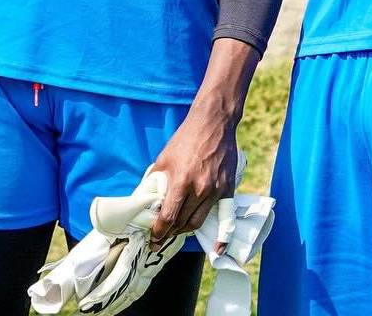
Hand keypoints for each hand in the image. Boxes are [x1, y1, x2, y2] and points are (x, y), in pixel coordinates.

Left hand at [150, 100, 237, 249]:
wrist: (213, 122)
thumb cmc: (186, 138)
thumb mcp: (164, 158)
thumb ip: (155, 180)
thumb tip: (144, 198)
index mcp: (181, 181)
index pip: (168, 217)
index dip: (159, 232)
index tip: (153, 238)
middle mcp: (199, 189)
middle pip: (182, 223)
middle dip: (170, 233)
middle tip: (161, 237)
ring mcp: (215, 190)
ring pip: (198, 222)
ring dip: (185, 230)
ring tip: (177, 231)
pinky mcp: (227, 189)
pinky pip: (224, 217)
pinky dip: (221, 237)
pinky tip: (218, 249)